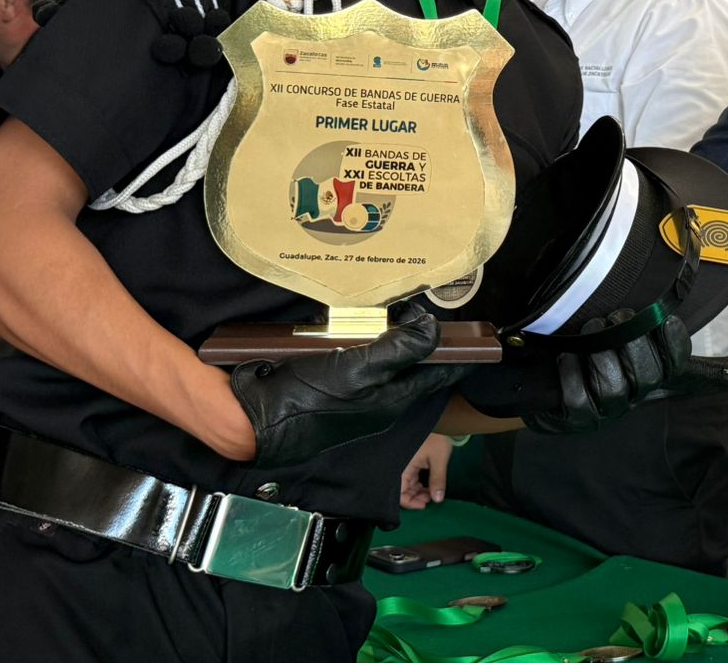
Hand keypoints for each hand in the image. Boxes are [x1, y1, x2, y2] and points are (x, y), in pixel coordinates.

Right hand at [230, 305, 465, 467]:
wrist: (254, 420)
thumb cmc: (310, 399)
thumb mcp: (360, 370)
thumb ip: (400, 350)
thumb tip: (433, 328)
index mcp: (393, 400)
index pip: (437, 373)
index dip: (455, 353)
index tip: (473, 335)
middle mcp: (377, 399)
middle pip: (408, 364)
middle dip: (418, 337)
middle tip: (420, 307)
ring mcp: (351, 394)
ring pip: (379, 358)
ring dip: (383, 333)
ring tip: (388, 309)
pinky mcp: (327, 384)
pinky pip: (351, 357)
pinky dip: (354, 338)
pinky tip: (344, 321)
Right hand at [401, 433, 454, 508]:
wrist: (440, 423)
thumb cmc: (437, 438)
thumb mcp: (438, 460)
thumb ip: (437, 480)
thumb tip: (437, 499)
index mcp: (402, 467)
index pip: (399, 493)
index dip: (410, 502)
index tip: (424, 505)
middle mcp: (400, 467)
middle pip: (402, 491)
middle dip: (415, 498)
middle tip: (430, 500)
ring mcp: (404, 464)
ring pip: (407, 485)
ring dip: (418, 492)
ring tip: (431, 494)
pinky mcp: (409, 462)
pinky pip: (410, 478)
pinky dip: (418, 485)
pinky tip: (428, 487)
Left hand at [522, 311, 691, 434]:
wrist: (548, 385)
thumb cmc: (586, 354)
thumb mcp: (613, 334)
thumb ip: (635, 322)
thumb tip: (658, 306)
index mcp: (648, 374)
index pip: (674, 365)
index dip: (675, 345)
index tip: (667, 320)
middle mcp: (632, 396)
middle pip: (649, 377)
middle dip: (633, 341)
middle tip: (617, 317)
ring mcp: (606, 411)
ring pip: (614, 387)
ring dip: (601, 352)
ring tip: (591, 327)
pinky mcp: (577, 419)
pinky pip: (579, 398)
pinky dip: (572, 372)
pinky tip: (566, 354)